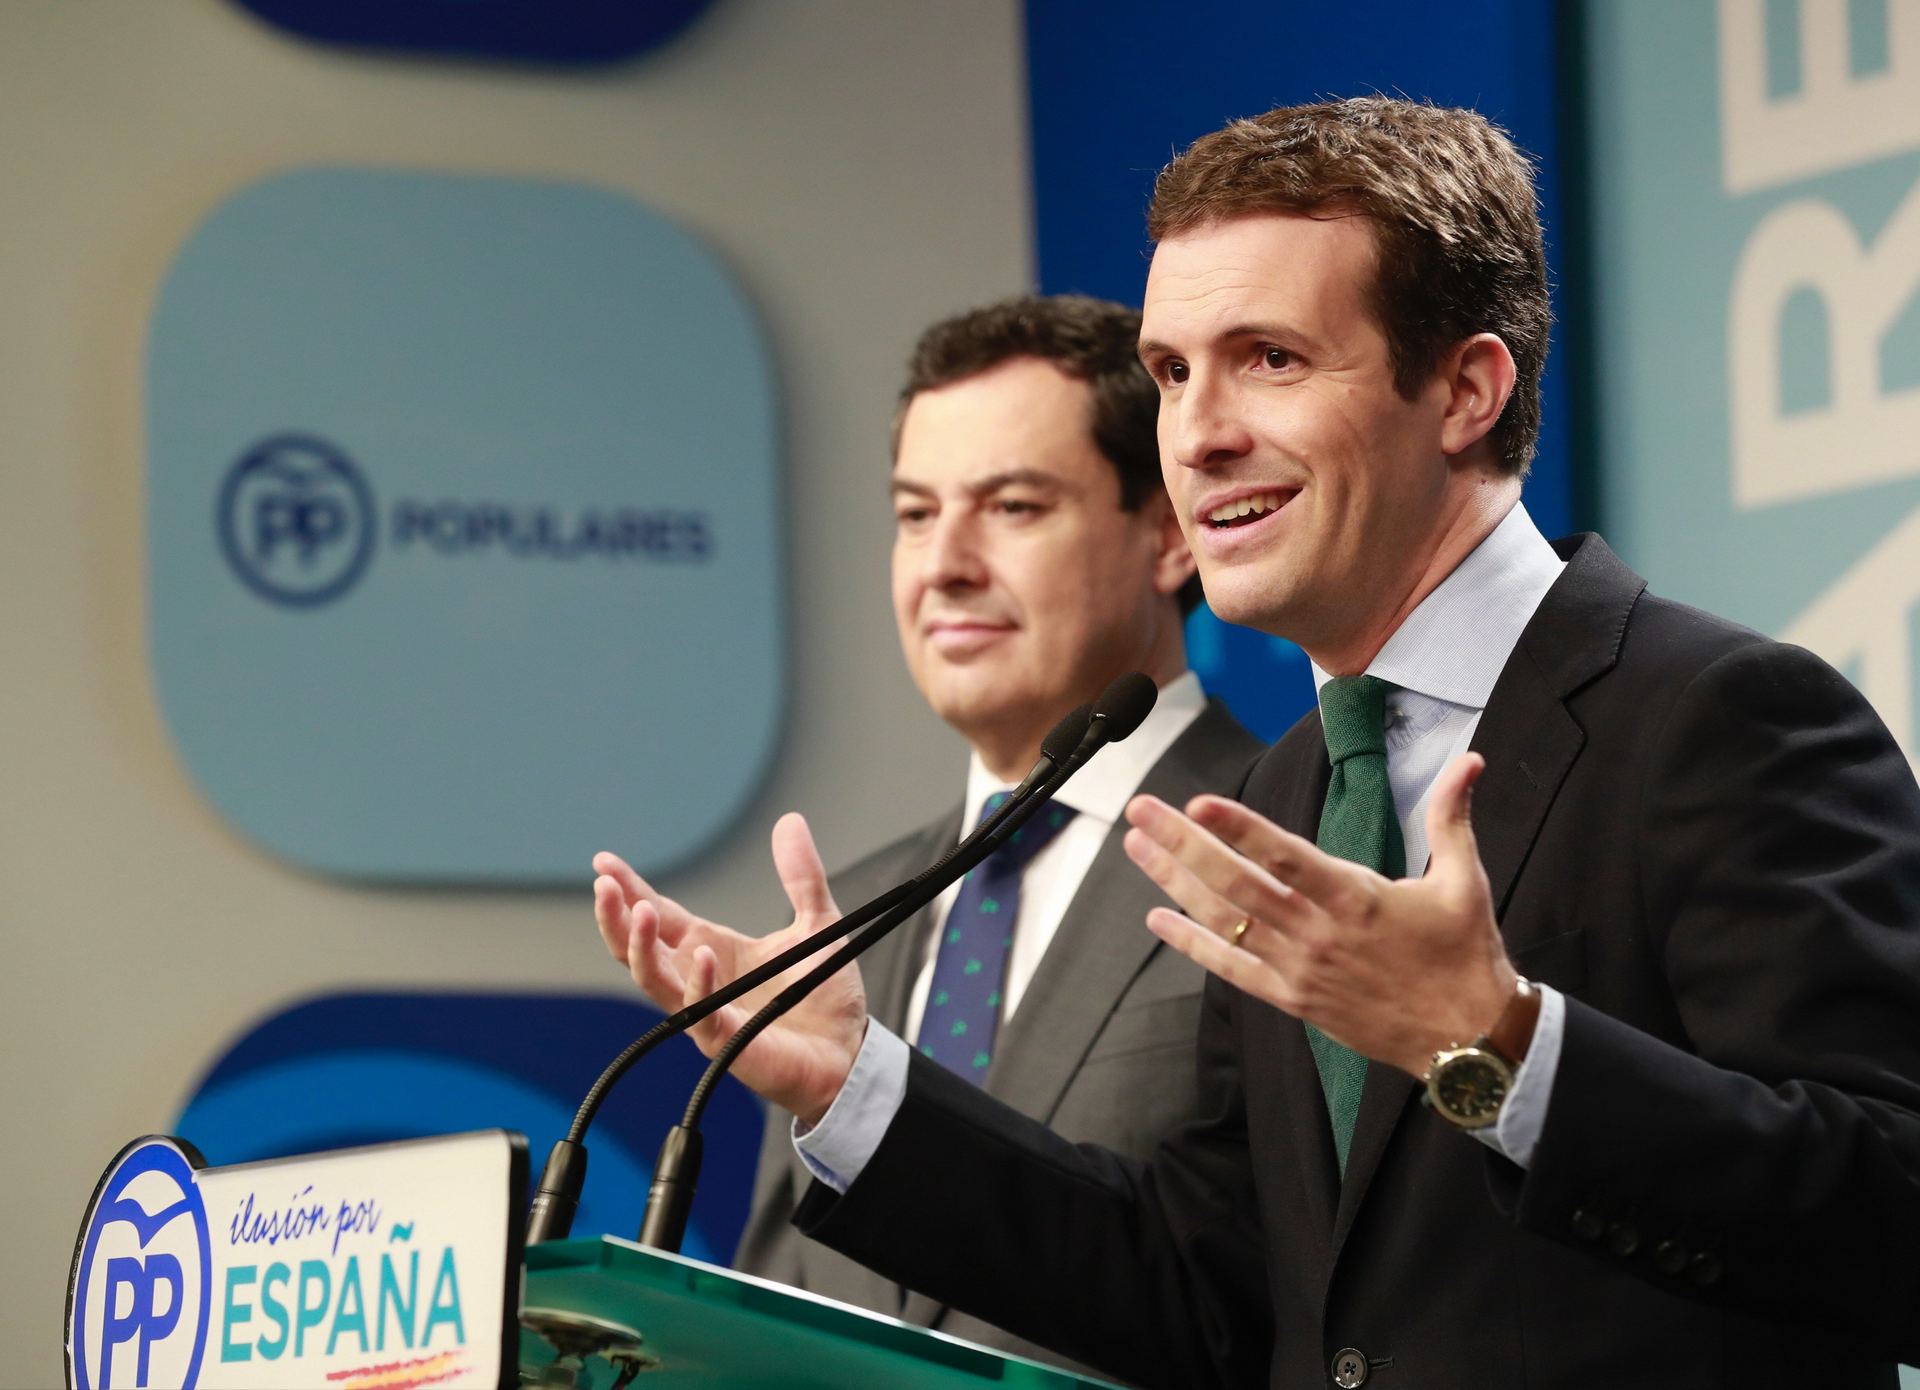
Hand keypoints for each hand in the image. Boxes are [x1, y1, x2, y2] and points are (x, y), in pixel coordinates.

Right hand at [592, 813, 867, 1124]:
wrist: (848, 1051)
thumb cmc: (823, 995)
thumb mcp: (816, 922)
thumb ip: (801, 876)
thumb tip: (790, 821)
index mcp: (712, 948)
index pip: (660, 915)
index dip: (630, 889)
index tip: (603, 862)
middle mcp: (699, 978)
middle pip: (638, 948)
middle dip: (616, 917)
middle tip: (604, 885)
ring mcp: (707, 1011)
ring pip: (653, 980)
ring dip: (640, 946)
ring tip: (638, 910)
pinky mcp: (726, 1039)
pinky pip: (699, 1013)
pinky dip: (697, 983)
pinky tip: (699, 955)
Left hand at [1121, 753, 1513, 1076]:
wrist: (1468, 1042)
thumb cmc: (1464, 955)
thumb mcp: (1464, 880)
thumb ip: (1451, 815)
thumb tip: (1470, 759)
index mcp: (1358, 899)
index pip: (1287, 857)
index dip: (1240, 829)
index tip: (1197, 803)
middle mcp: (1318, 933)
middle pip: (1237, 884)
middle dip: (1182, 843)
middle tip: (1140, 809)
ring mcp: (1300, 970)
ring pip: (1225, 921)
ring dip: (1175, 881)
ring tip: (1135, 846)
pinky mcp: (1293, 999)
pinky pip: (1232, 969)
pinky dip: (1192, 944)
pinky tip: (1157, 917)